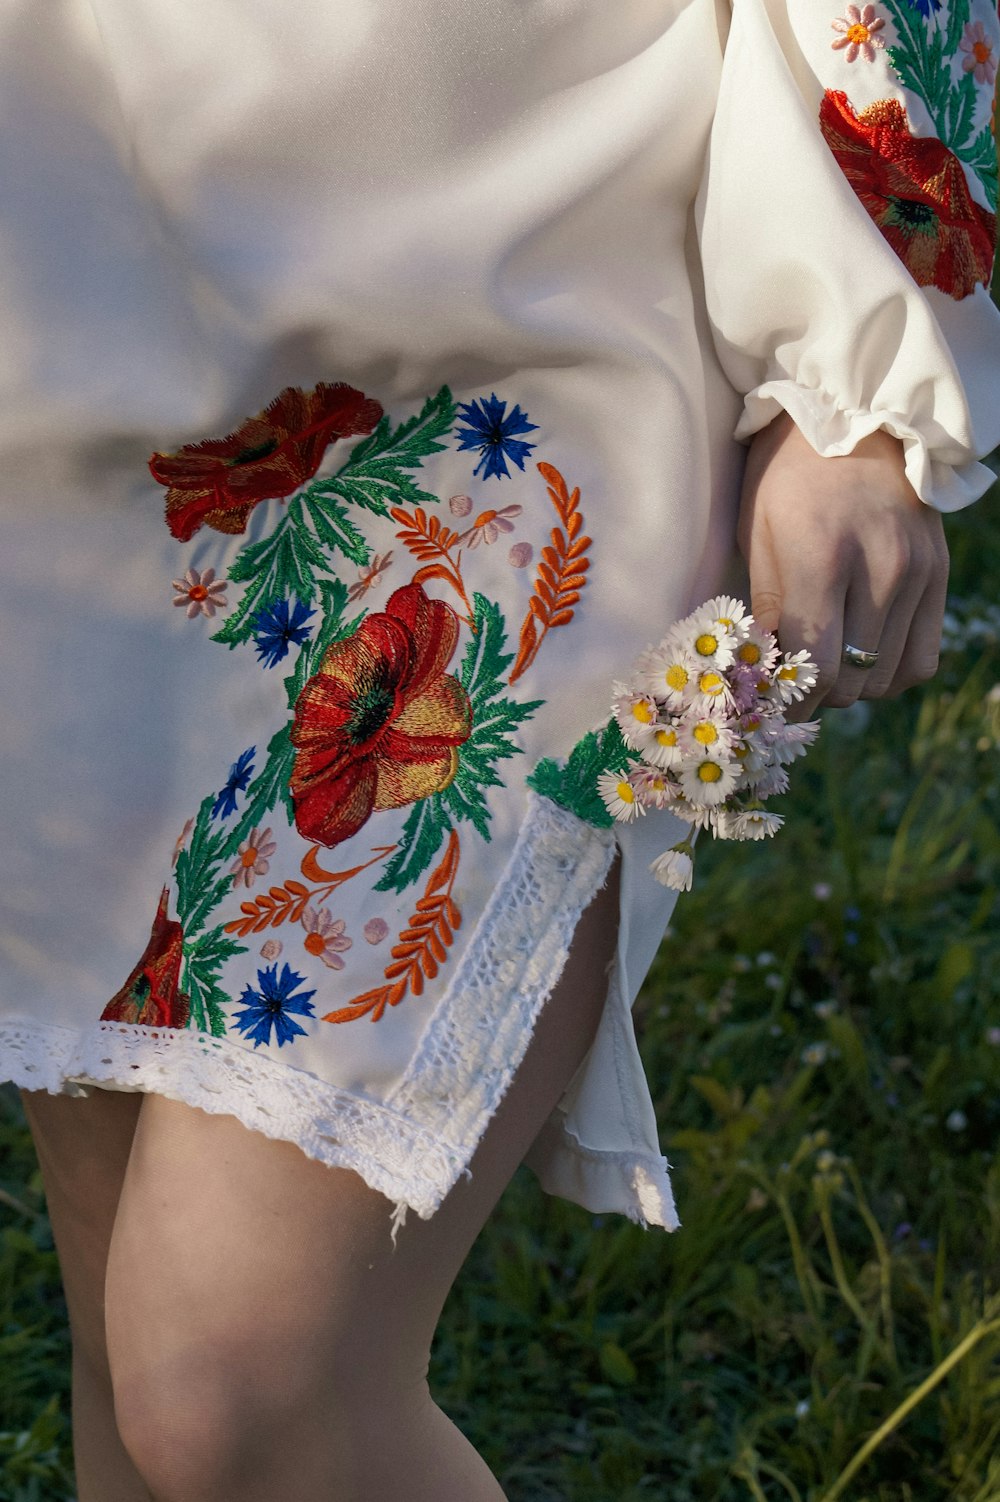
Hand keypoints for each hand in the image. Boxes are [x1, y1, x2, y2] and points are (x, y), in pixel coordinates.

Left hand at [738, 411, 949, 718]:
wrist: (853, 415)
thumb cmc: (786, 475)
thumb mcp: (756, 535)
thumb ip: (767, 610)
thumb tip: (765, 677)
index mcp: (822, 558)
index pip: (816, 665)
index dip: (791, 697)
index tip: (771, 700)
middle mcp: (879, 569)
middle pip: (853, 681)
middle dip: (816, 695)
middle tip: (791, 680)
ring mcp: (917, 573)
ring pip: (886, 679)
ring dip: (852, 686)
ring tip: (826, 661)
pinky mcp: (938, 575)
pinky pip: (922, 659)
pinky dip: (890, 673)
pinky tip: (864, 653)